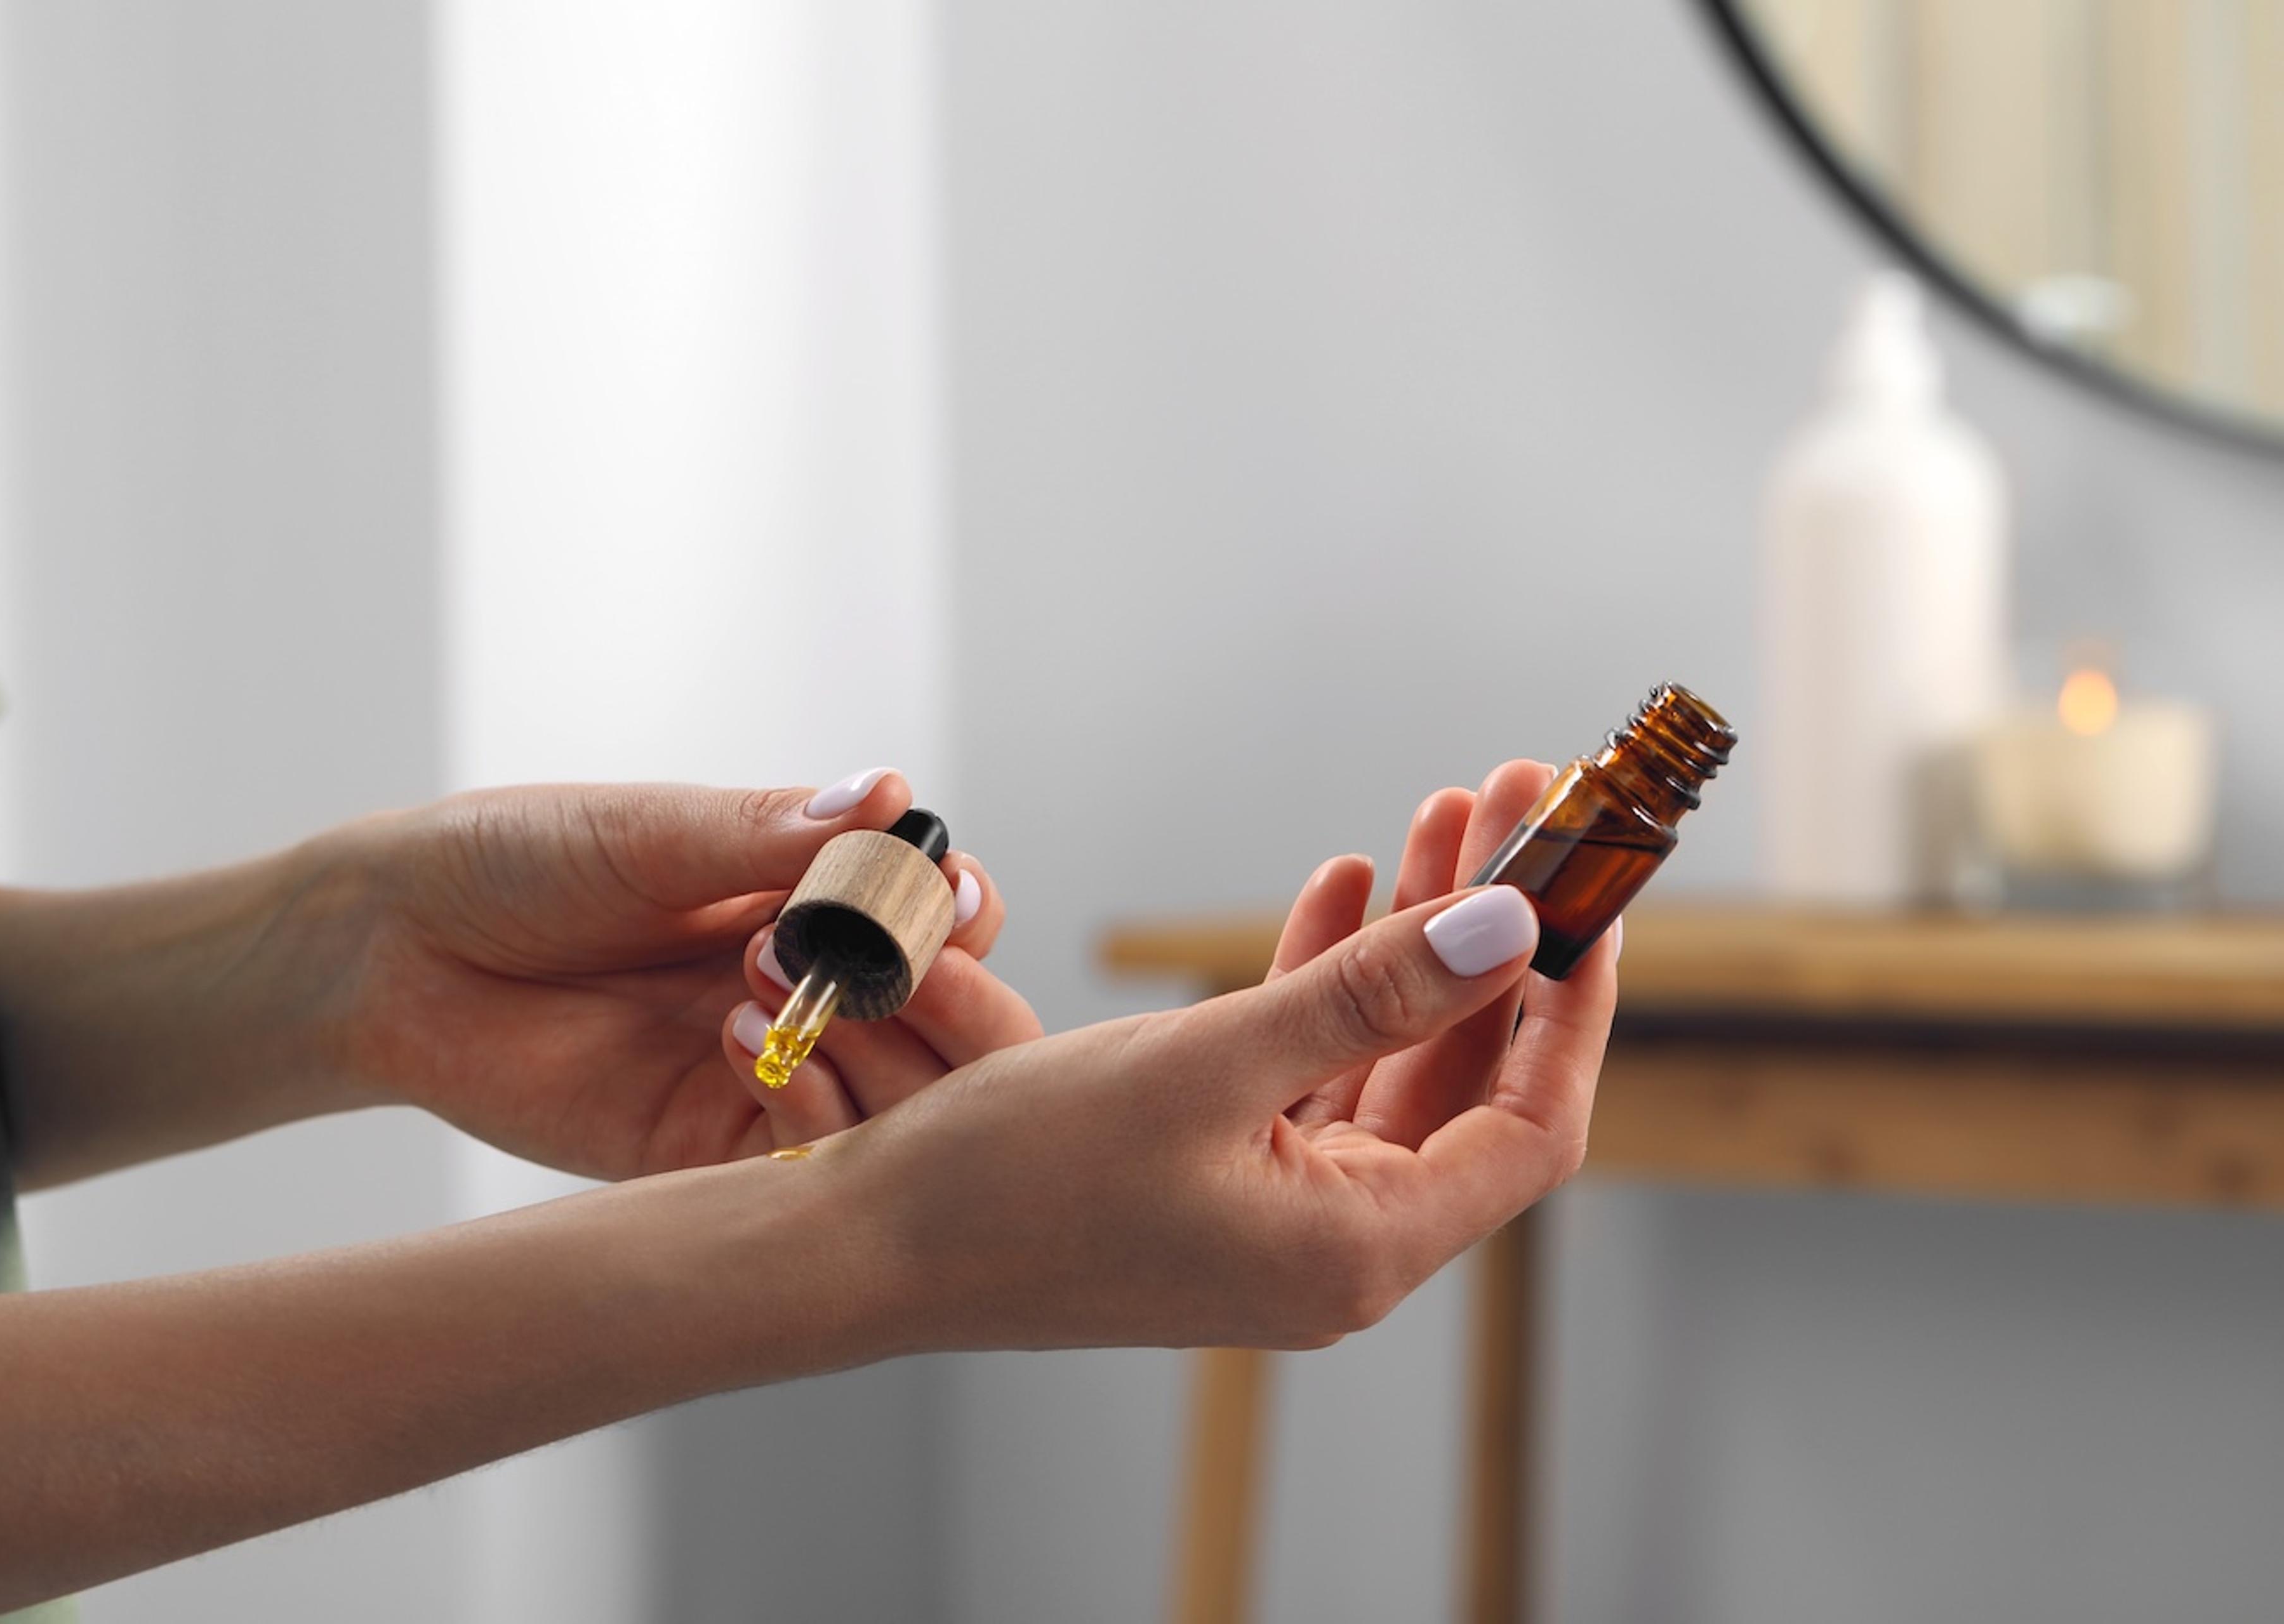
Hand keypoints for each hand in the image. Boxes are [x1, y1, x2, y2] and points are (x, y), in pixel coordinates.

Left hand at [330, 771, 1039, 1178]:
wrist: (393, 949)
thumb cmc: (517, 864)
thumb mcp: (649, 833)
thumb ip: (768, 834)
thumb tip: (891, 796)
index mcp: (809, 902)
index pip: (945, 918)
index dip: (960, 911)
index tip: (941, 892)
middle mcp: (809, 994)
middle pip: (954, 1026)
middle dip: (948, 995)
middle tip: (883, 959)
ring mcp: (766, 1077)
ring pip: (901, 1106)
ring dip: (873, 1045)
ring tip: (769, 980)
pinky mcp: (705, 1156)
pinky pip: (806, 1164)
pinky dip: (809, 1111)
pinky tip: (740, 1045)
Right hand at [831, 761, 1614, 1350]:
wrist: (871, 1246)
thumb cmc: (1017, 1180)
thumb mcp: (1206, 1066)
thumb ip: (1367, 996)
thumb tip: (1509, 931)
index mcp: (1359, 1247)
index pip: (1532, 1127)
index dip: (1575, 1008)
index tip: (1591, 897)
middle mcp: (1336, 1244)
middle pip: (1463, 1077)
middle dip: (1491, 940)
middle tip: (1509, 811)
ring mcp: (1278, 1214)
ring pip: (1385, 1060)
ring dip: (1412, 944)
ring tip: (1436, 821)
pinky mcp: (1220, 1179)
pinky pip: (1307, 1072)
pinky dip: (1327, 983)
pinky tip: (1339, 888)